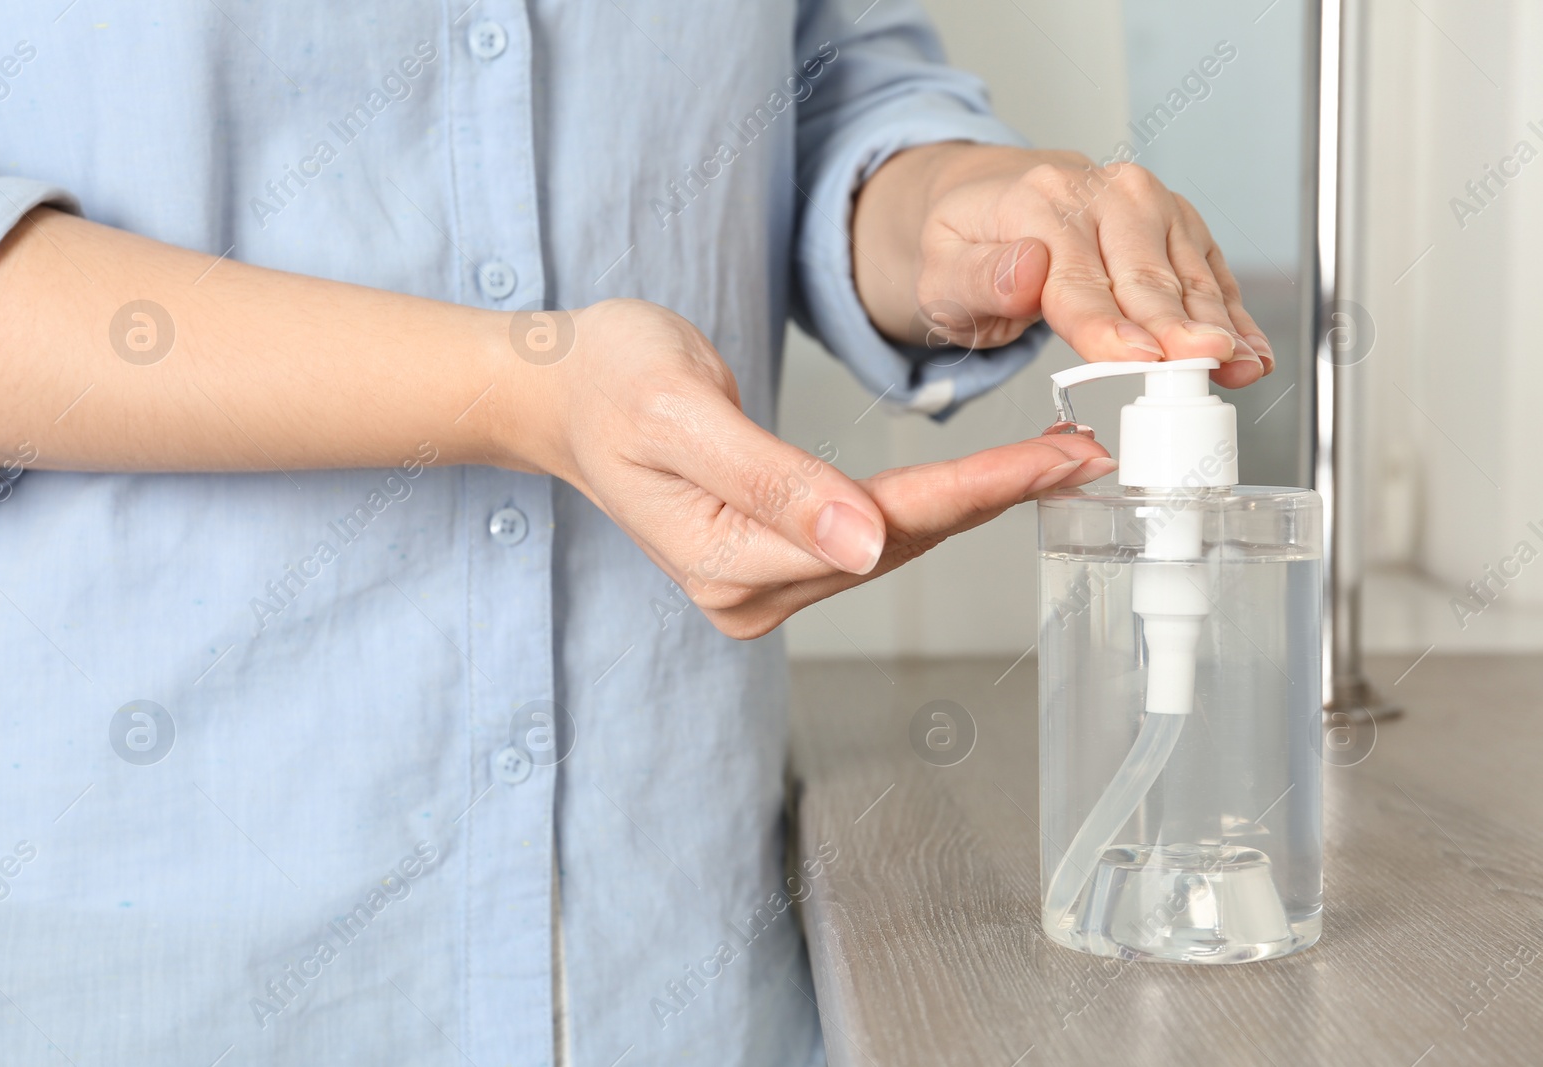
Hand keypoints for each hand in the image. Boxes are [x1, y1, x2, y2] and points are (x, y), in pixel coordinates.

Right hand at [533, 299, 1113, 638]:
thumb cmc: (606, 382)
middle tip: (1085, 454)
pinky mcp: (768, 563)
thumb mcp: (679, 412)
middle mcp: (748, 591)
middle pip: (899, 543)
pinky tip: (979, 482)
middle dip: (994, 496)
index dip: (976, 490)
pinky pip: (868, 537)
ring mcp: (757, 585)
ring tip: (1054, 462)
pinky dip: (930, 505)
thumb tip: (864, 544)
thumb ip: (770, 480)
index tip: (1057, 461)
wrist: (556, 395)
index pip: (881, 526)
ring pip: (891, 545)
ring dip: (972, 502)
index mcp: (726, 560)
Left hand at [852, 143, 1273, 389]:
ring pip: (1188, 275)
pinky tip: (1251, 351)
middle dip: (1176, 325)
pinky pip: (1210, 273)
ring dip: (1218, 325)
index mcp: (1038, 202)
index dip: (1107, 325)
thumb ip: (979, 278)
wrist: (989, 203)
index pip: (1076, 279)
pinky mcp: (1176, 224)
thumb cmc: (966, 247)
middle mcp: (1101, 193)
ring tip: (1240, 367)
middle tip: (1202, 363)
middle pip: (1144, 276)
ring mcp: (1147, 204)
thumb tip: (1026, 270)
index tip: (1136, 357)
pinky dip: (1233, 314)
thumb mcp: (940, 271)